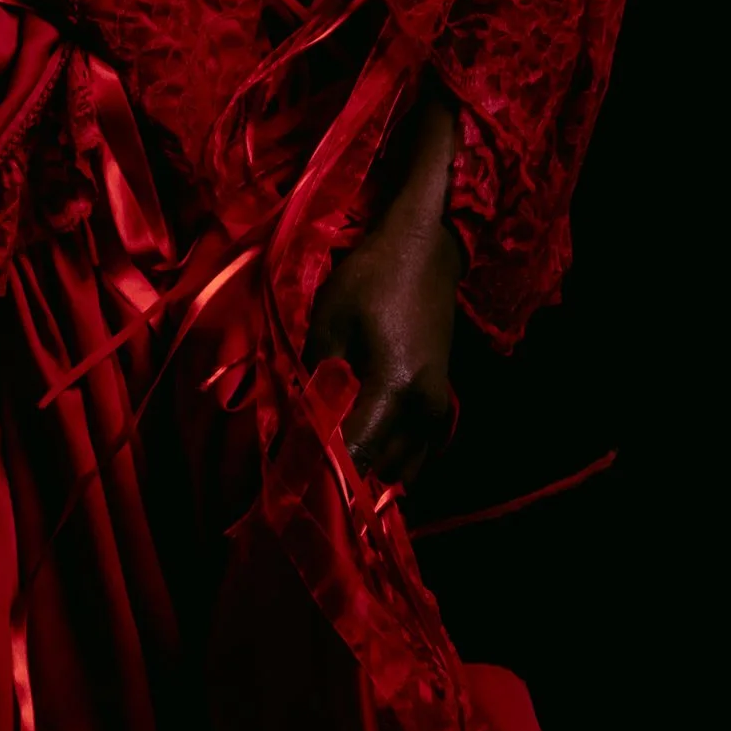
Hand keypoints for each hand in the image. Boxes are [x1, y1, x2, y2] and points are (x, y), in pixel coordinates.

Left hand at [306, 93, 462, 495]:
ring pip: (401, 467)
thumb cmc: (372, 278)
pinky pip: (416, 452)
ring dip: (367, 469)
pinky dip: (389, 456)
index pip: (354, 451)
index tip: (288, 479)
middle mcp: (424, 410)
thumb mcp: (329, 321)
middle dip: (342, 475)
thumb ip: (315, 379)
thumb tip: (295, 427)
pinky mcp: (442, 404)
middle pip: (380, 468)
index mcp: (393, 388)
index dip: (320, 470)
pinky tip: (361, 448)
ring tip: (329, 464)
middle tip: (304, 473)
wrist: (426, 250)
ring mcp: (439, 410)